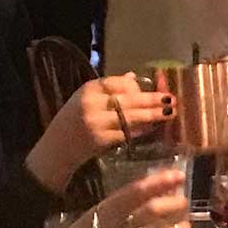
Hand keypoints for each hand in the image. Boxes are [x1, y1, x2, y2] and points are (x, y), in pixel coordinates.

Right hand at [25, 75, 173, 192]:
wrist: (56, 149)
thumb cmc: (73, 122)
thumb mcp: (85, 100)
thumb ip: (108, 89)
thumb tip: (134, 78)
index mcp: (88, 89)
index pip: (118, 82)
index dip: (138, 86)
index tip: (155, 87)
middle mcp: (91, 104)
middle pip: (129, 99)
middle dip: (152, 100)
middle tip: (171, 100)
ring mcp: (96, 123)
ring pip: (131, 117)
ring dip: (152, 116)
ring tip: (168, 114)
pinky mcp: (101, 140)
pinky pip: (127, 133)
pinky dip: (141, 131)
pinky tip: (152, 128)